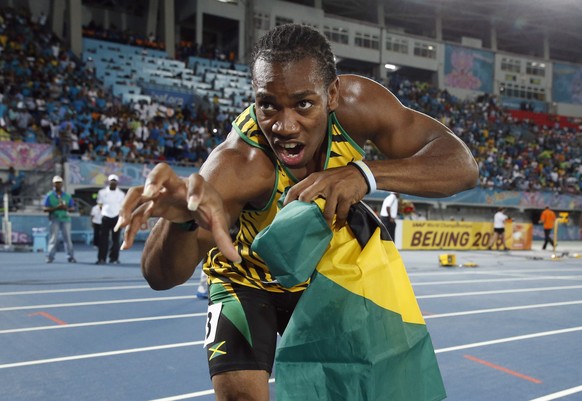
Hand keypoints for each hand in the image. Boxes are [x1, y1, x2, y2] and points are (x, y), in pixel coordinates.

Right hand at [115, 163, 238, 261]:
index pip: (196, 181)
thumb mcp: (218, 221)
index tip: (193, 207)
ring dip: (129, 205)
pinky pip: (134, 211)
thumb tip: (237, 260)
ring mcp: (159, 192)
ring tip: (123, 223)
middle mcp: (175, 184)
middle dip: (154, 180)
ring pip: (138, 191)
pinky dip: (128, 225)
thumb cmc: (208, 208)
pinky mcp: (150, 203)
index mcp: (196, 185)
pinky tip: (125, 242)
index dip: (194, 192)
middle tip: (150, 194)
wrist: (195, 204)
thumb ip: (224, 239)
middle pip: (161, 171)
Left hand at [283, 164, 367, 227]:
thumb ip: (312, 186)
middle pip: (305, 198)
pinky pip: (341, 214)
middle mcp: (322, 182)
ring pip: (326, 211)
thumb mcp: (323, 177)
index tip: (284, 210)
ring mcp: (334, 190)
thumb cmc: (339, 178)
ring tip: (324, 229)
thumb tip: (299, 200)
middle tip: (301, 223)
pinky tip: (338, 226)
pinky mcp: (345, 197)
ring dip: (325, 222)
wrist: (360, 173)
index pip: (295, 188)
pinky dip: (339, 222)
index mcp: (314, 178)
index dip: (288, 200)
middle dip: (302, 212)